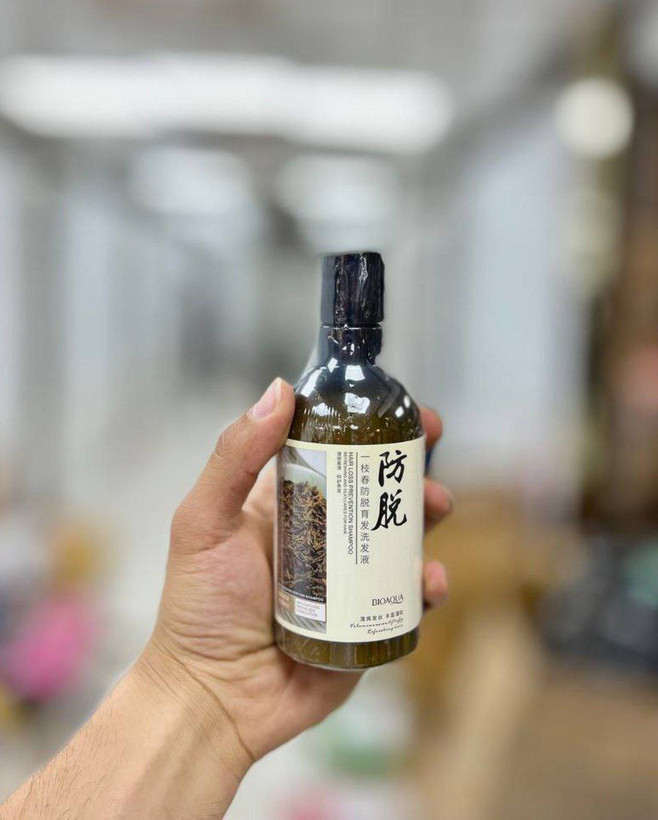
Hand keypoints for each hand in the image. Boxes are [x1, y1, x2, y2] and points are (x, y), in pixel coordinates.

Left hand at [140, 378, 451, 768]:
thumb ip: (235, 457)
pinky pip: (407, 597)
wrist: (214, 697)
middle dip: (409, 472)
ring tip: (437, 509)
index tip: (399, 410)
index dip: (368, 429)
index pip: (333, 454)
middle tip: (429, 463)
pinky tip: (430, 581)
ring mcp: (347, 581)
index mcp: (286, 505)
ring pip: (400, 539)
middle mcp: (322, 537)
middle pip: (376, 492)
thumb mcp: (204, 522)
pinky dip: (428, 584)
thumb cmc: (200, 607)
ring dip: (425, 519)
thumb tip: (279, 389)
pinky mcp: (367, 622)